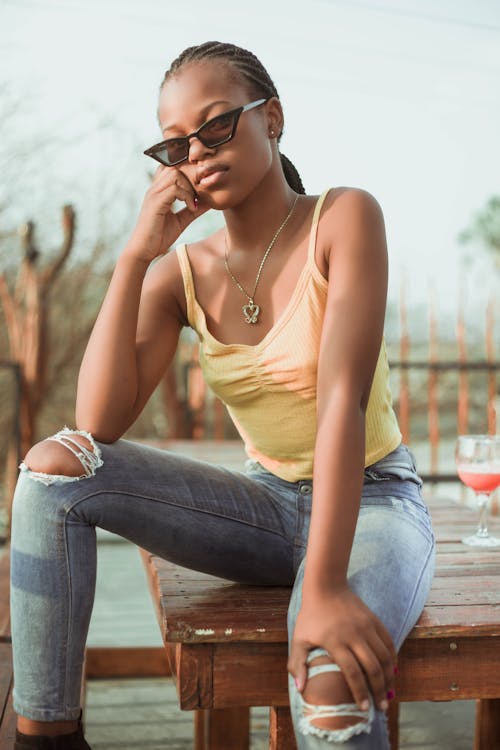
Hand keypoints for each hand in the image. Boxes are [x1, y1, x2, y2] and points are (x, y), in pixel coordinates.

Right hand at [125, 166, 208, 263]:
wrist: (143, 251)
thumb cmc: (159, 236)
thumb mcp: (181, 220)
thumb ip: (194, 209)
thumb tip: (210, 201)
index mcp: (159, 190)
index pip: (172, 166)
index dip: (188, 171)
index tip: (201, 187)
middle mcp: (155, 188)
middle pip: (175, 165)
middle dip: (191, 177)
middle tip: (200, 194)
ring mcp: (154, 194)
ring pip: (175, 173)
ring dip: (189, 186)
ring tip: (194, 202)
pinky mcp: (155, 203)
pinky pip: (174, 189)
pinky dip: (186, 197)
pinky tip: (191, 209)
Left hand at [288, 585, 396, 711]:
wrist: (326, 586)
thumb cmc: (311, 615)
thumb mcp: (299, 638)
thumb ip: (297, 664)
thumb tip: (300, 690)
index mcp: (335, 642)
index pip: (352, 673)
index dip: (360, 693)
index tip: (364, 708)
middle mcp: (354, 635)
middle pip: (372, 668)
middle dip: (379, 691)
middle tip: (381, 707)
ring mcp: (366, 627)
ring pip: (384, 657)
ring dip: (389, 677)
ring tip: (389, 693)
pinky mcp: (374, 620)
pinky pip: (389, 643)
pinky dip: (393, 659)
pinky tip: (393, 671)